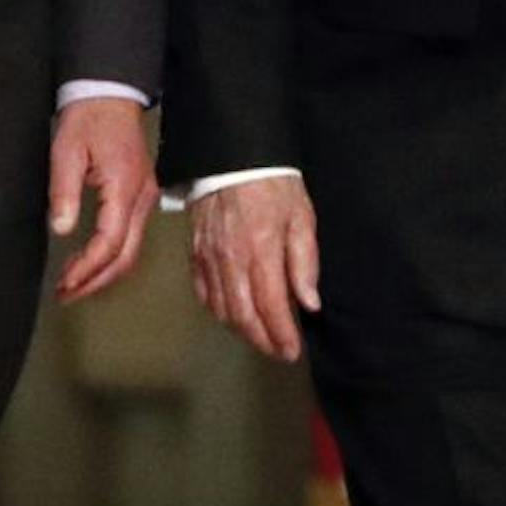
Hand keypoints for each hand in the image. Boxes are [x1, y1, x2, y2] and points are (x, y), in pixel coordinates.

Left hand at [47, 97, 157, 302]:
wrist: (111, 94)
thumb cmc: (88, 119)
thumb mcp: (66, 150)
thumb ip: (64, 191)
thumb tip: (60, 230)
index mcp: (124, 188)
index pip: (109, 242)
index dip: (86, 268)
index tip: (64, 283)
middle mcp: (142, 198)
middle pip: (126, 257)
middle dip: (96, 282)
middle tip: (66, 295)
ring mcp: (146, 198)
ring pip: (131, 251)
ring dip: (103, 273)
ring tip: (73, 285)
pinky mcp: (142, 196)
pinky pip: (131, 238)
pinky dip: (111, 257)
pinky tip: (89, 262)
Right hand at [188, 175, 318, 361]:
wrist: (232, 153)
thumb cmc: (273, 184)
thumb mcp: (301, 216)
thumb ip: (305, 262)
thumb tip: (309, 304)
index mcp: (262, 252)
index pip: (270, 307)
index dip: (282, 335)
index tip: (292, 351)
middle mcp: (232, 261)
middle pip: (243, 316)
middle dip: (263, 341)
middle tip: (278, 351)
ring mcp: (210, 258)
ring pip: (221, 309)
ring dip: (241, 330)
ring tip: (260, 335)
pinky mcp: (195, 251)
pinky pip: (203, 291)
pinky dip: (217, 310)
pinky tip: (230, 313)